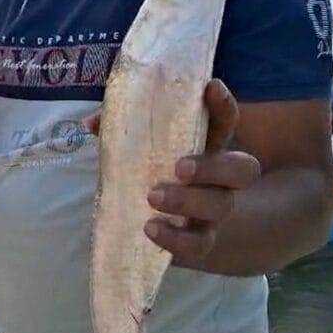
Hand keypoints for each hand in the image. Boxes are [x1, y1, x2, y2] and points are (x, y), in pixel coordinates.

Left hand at [81, 80, 261, 269]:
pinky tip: (150, 229)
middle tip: (180, 167)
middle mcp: (218, 178)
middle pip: (242, 169)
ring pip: (221, 206)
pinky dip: (176, 239)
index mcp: (205, 145)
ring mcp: (212, 212)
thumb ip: (118, 128)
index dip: (223, 104)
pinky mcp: (197, 241)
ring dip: (189, 201)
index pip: (225, 120)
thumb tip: (90, 123)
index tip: (210, 87)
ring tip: (152, 196)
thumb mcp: (133, 145)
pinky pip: (198, 245)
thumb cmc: (146, 170)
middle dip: (214, 166)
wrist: (150, 221)